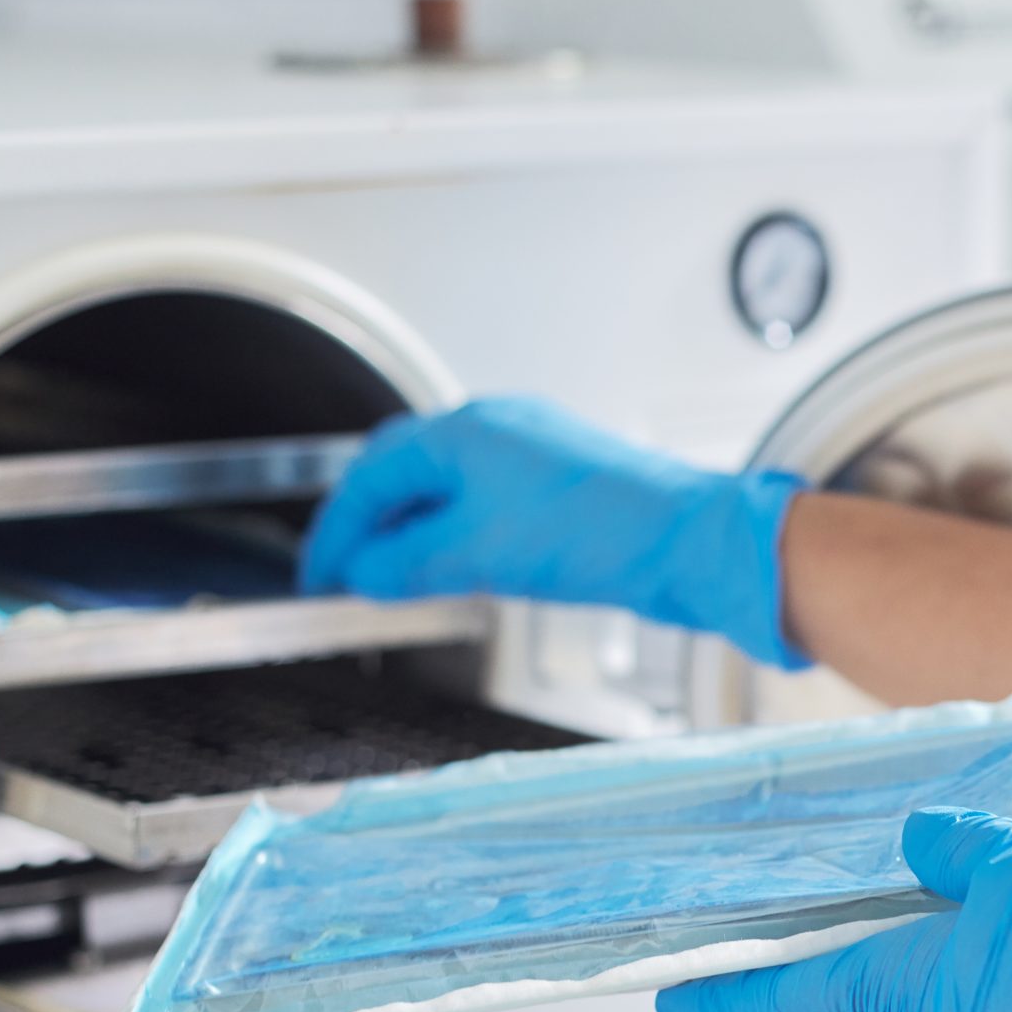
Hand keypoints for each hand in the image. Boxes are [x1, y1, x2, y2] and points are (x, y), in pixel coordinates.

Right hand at [299, 397, 809, 667]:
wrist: (693, 542)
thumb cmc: (605, 531)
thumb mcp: (481, 554)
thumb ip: (409, 563)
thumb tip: (366, 574)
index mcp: (467, 431)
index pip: (372, 476)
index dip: (336, 531)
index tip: (318, 576)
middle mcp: (498, 431)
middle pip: (404, 473)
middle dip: (368, 525)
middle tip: (345, 576)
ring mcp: (533, 457)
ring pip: (447, 489)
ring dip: (411, 532)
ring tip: (392, 580)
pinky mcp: (562, 489)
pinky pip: (485, 505)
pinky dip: (454, 536)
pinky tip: (455, 568)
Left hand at [659, 808, 1011, 1011]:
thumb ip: (973, 852)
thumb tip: (924, 843)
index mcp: (913, 993)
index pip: (792, 996)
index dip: (724, 996)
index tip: (672, 997)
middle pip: (882, 986)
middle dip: (882, 934)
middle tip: (898, 876)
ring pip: (958, 996)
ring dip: (971, 946)